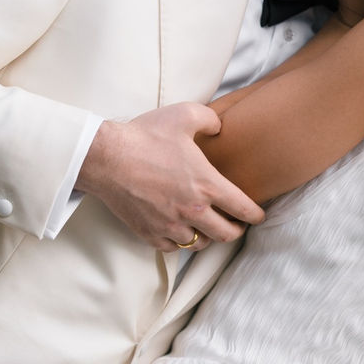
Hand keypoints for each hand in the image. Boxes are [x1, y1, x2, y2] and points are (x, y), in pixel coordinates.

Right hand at [76, 102, 264, 250]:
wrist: (106, 158)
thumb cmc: (145, 136)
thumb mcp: (185, 115)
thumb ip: (211, 120)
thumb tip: (220, 127)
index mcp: (207, 185)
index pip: (243, 209)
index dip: (255, 215)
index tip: (258, 215)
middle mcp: (193, 210)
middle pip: (226, 234)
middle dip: (236, 231)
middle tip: (237, 225)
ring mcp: (170, 225)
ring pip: (200, 243)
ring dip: (208, 237)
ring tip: (207, 227)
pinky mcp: (149, 233)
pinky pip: (173, 248)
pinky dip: (180, 242)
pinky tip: (180, 231)